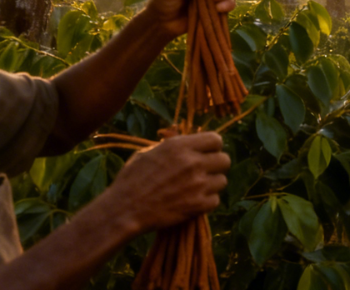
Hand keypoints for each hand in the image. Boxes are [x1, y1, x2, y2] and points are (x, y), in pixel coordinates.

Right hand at [102, 132, 230, 232]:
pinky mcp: (198, 205)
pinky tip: (193, 201)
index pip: (216, 139)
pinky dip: (207, 202)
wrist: (124, 210)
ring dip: (212, 184)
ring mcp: (197, 184)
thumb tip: (190, 144)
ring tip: (196, 188)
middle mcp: (193, 162)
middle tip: (204, 172)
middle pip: (225, 160)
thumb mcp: (149, 153)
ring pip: (222, 181)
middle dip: (216, 165)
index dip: (212, 147)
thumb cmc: (132, 179)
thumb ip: (173, 148)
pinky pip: (216, 200)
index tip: (206, 153)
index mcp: (180, 146)